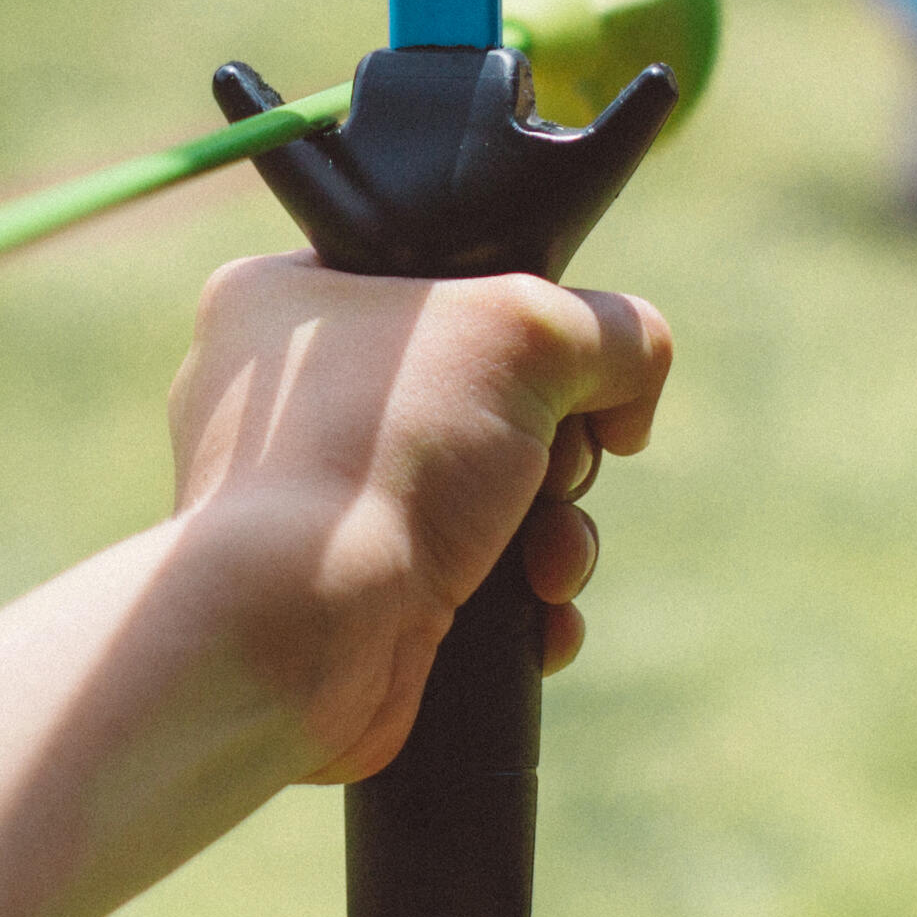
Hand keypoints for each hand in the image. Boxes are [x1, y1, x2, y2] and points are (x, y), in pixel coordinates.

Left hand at [164, 258, 675, 781]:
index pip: (447, 283)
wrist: (300, 633)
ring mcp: (324, 507)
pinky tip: (539, 621)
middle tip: (552, 472)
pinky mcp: (360, 597)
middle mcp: (294, 405)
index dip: (527, 327)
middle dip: (560, 452)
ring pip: (497, 498)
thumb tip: (629, 392)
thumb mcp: (524, 331)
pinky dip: (526, 603)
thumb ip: (610, 330)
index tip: (565, 370)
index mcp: (287, 302)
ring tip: (550, 568)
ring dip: (558, 535)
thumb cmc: (376, 455)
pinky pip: (476, 583)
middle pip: (490, 399)